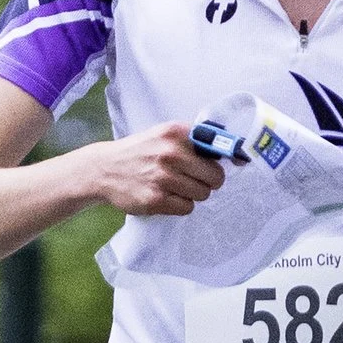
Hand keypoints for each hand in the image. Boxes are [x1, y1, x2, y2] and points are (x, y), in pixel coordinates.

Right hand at [89, 121, 226, 216]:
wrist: (103, 169)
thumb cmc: (141, 152)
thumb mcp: (164, 135)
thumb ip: (194, 141)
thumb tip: (234, 154)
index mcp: (176, 133)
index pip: (218, 148)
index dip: (228, 159)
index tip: (238, 164)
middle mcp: (170, 153)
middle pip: (215, 177)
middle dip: (208, 181)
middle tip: (193, 179)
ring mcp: (163, 177)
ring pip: (202, 194)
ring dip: (193, 194)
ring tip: (175, 187)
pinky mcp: (155, 199)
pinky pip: (187, 208)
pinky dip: (179, 205)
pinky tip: (165, 196)